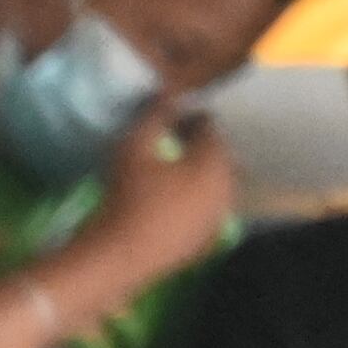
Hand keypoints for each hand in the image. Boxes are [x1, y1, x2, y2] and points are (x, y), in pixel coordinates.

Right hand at [80, 108, 238, 285]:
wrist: (121, 255)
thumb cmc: (128, 195)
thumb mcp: (134, 146)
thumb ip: (155, 114)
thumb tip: (169, 91)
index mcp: (215, 160)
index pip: (209, 127)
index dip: (188, 119)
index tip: (169, 119)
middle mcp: (226, 187)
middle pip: (215, 158)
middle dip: (197, 150)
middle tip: (169, 149)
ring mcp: (218, 218)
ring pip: (212, 189)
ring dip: (196, 181)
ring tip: (170, 180)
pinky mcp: (206, 243)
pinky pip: (204, 217)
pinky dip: (194, 210)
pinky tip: (174, 211)